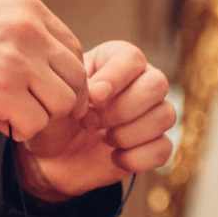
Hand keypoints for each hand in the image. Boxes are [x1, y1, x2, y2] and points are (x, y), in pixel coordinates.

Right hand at [0, 0, 85, 138]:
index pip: (72, 47)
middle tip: (34, 110)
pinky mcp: (2, 91)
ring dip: (40, 115)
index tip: (44, 90)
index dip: (62, 75)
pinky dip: (20, 129)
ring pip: (62, 102)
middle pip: (76, 76)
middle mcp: (28, 28)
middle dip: (59, 100)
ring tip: (10, 114)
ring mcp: (17, 59)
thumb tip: (42, 54)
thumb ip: (14, 27)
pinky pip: (36, 122)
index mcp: (24, 5)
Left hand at [14, 42, 175, 199]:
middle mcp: (142, 82)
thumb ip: (76, 86)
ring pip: (165, 116)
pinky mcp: (155, 145)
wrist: (52, 156)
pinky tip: (114, 157)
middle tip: (91, 122)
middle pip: (157, 84)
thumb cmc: (55, 116)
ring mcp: (152, 114)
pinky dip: (136, 158)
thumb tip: (101, 93)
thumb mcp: (56, 97)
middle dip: (122, 109)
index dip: (114, 78)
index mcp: (117, 61)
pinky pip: (163, 149)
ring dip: (129, 133)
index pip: (133, 58)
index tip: (92, 98)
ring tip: (103, 139)